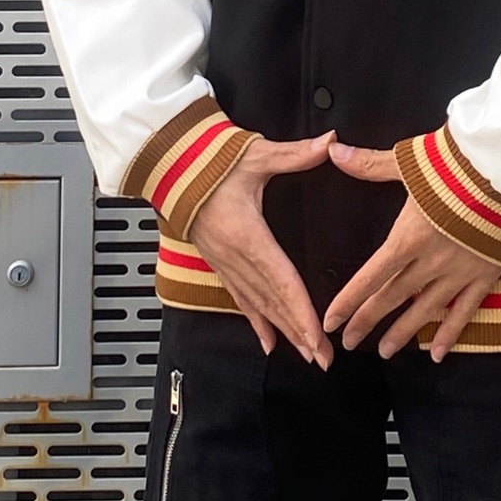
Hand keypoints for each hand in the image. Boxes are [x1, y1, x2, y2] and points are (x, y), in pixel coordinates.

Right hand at [188, 129, 335, 367]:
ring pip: (256, 306)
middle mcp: (234, 257)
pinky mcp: (218, 261)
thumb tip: (331, 142)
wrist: (169, 162)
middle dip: (297, 332)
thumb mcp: (256, 155)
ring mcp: (224, 262)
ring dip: (282, 331)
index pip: (280, 281)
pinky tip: (268, 342)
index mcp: (247, 235)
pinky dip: (255, 322)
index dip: (299, 311)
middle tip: (322, 358)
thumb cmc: (209, 159)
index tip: (316, 335)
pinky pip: (239, 298)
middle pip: (271, 303)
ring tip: (305, 355)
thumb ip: (296, 154)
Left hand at [323, 140, 500, 361]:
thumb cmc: (455, 166)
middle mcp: (429, 263)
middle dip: (367, 321)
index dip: (349, 302)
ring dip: (402, 332)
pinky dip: (451, 333)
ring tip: (385, 352)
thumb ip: (370, 164)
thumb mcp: (408, 162)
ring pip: (424, 311)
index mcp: (407, 238)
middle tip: (349, 342)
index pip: (370, 277)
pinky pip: (465, 311)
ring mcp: (459, 273)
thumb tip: (332, 150)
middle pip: (392, 298)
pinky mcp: (485, 275)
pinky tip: (438, 354)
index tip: (331, 323)